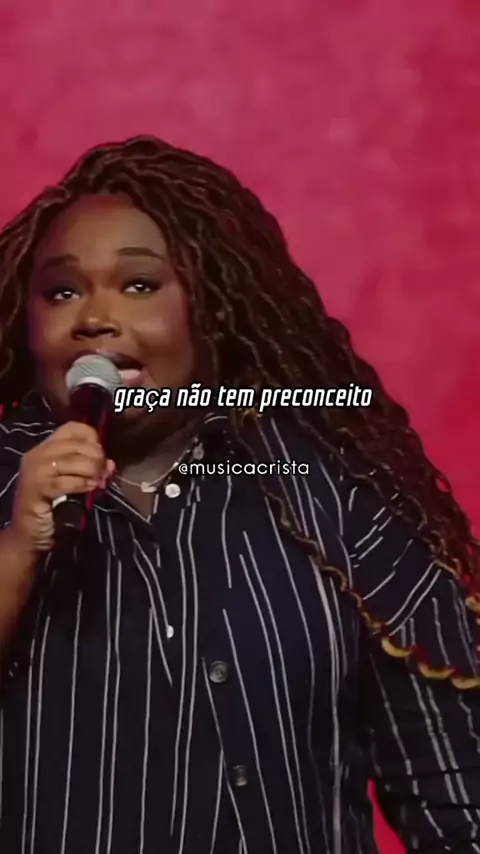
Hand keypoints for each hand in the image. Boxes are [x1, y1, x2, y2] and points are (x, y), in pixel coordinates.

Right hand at [10, 422, 114, 552]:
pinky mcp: (36, 488)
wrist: (29, 535)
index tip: (101, 455)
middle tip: (104, 474)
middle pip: (76, 444)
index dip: (92, 438)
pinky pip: (66, 481)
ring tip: (98, 483)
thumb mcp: (75, 484)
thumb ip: (91, 471)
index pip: (72, 428)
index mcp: (45, 448)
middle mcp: (37, 454)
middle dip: (96, 458)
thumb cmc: (53, 509)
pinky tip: (91, 489)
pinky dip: (83, 484)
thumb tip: (111, 464)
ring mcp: (34, 470)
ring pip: (73, 460)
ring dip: (92, 471)